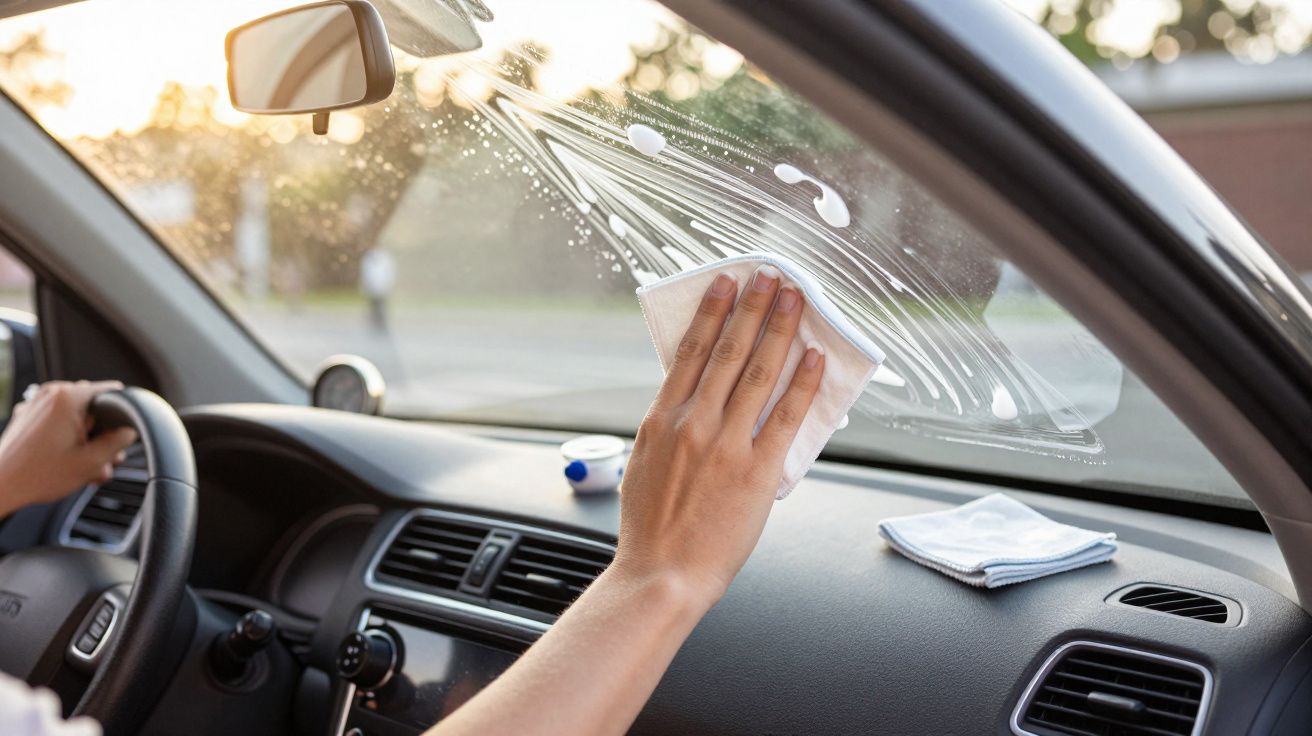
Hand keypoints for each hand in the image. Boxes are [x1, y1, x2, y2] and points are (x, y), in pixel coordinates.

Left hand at [0, 381, 137, 515]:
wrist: (0, 487)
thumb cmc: (37, 475)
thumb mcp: (91, 462)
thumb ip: (117, 442)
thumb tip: (128, 432)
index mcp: (67, 398)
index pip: (112, 392)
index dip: (123, 414)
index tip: (122, 434)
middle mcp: (50, 395)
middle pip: (94, 407)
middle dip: (103, 433)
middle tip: (104, 459)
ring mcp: (36, 404)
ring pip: (76, 416)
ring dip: (86, 440)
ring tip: (86, 467)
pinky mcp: (27, 417)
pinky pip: (57, 421)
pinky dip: (67, 438)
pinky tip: (69, 462)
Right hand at [615, 266, 823, 607]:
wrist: (662, 574)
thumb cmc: (652, 527)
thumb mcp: (647, 461)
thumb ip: (669, 425)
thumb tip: (694, 396)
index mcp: (662, 419)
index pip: (690, 351)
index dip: (713, 312)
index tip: (728, 283)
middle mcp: (694, 424)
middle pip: (728, 351)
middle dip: (753, 308)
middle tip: (771, 276)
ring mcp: (726, 446)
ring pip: (757, 374)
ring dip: (779, 331)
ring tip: (795, 300)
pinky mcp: (756, 472)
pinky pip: (785, 418)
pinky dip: (802, 384)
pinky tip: (814, 358)